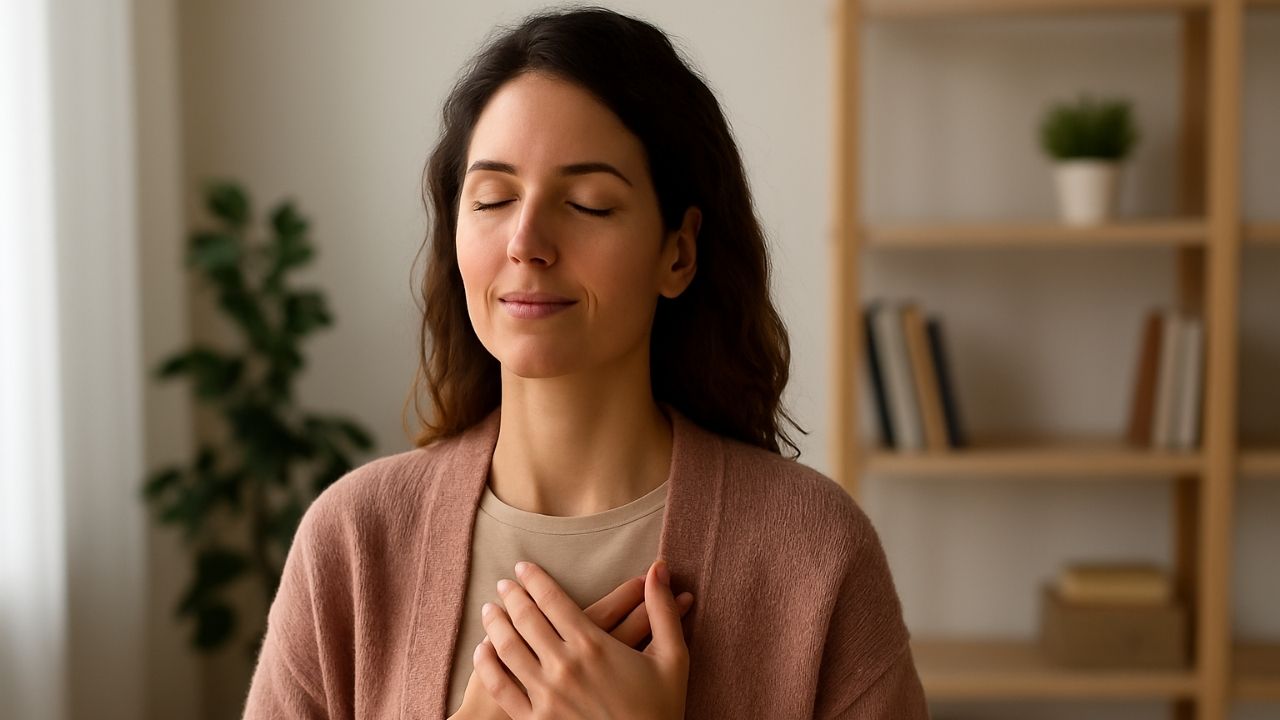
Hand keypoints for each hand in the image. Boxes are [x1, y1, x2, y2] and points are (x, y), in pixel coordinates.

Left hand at [473, 559, 690, 719]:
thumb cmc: (660, 711)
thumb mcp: (672, 659)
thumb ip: (661, 612)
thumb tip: (661, 568)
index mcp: (594, 646)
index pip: (552, 600)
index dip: (534, 579)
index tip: (523, 568)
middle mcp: (565, 666)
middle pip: (525, 618)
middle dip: (511, 596)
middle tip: (503, 584)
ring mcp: (546, 695)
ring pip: (507, 648)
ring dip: (494, 624)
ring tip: (489, 611)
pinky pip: (501, 687)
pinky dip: (487, 665)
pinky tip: (484, 652)